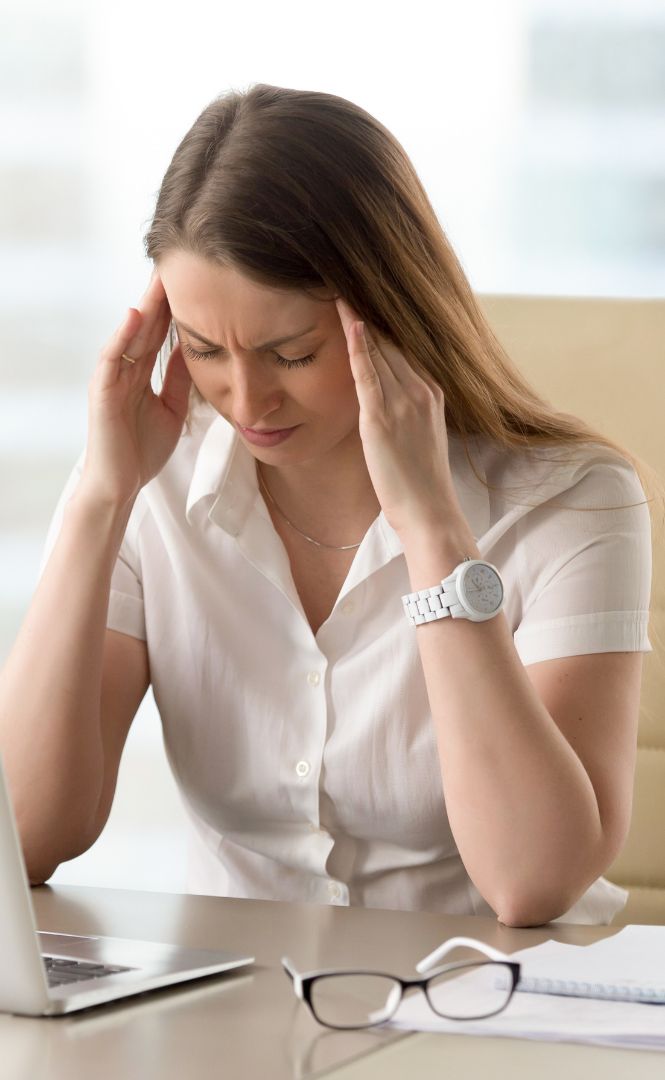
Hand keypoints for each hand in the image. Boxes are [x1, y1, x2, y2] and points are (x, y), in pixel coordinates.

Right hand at [79, 273, 191, 507]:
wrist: (120, 485)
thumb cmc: (142, 450)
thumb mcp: (172, 408)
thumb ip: (179, 379)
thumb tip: (196, 349)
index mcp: (142, 373)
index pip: (160, 331)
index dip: (176, 306)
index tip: (196, 279)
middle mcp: (126, 370)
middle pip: (147, 325)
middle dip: (162, 295)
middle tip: (179, 261)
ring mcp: (112, 379)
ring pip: (131, 334)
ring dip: (146, 305)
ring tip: (160, 276)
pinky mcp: (102, 392)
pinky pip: (113, 358)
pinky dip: (123, 335)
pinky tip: (137, 315)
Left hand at [335, 298, 457, 538]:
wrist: (430, 513)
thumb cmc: (421, 485)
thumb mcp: (419, 438)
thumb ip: (405, 412)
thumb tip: (382, 401)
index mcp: (431, 393)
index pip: (403, 348)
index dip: (381, 323)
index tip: (362, 297)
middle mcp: (421, 390)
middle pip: (391, 341)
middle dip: (367, 312)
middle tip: (345, 279)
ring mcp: (403, 402)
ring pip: (379, 349)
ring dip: (357, 318)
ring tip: (338, 288)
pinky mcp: (382, 418)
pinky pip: (368, 373)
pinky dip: (357, 345)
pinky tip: (346, 322)